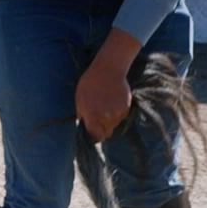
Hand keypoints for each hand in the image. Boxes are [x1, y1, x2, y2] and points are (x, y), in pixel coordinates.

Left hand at [76, 28, 143, 143]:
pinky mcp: (127, 107)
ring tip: (106, 106)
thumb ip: (83, 117)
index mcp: (93, 118)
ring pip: (114, 124)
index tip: (93, 131)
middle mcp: (107, 118)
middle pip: (107, 133)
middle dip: (102, 128)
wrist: (108, 69)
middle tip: (99, 117)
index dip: (95, 136)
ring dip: (110, 120)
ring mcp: (118, 113)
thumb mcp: (79, 101)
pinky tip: (113, 101)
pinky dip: (117, 112)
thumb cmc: (89, 84)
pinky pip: (121, 116)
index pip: (97, 137)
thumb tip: (85, 127)